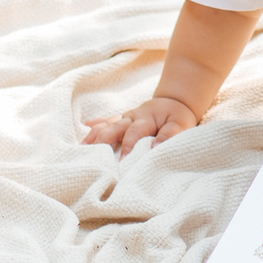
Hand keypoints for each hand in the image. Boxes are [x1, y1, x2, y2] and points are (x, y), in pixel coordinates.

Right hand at [82, 96, 199, 156]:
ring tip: (82, 148)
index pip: (134, 132)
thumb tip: (155, 148)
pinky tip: (85, 127)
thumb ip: (169, 135)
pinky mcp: (120, 120)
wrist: (173, 102)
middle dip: (103, 141)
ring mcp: (124, 118)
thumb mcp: (179, 124)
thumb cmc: (176, 116)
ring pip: (106, 125)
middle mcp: (131, 117)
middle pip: (113, 127)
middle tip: (94, 155)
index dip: (128, 146)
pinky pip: (105, 121)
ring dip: (94, 135)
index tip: (122, 160)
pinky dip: (95, 124)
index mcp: (144, 119)